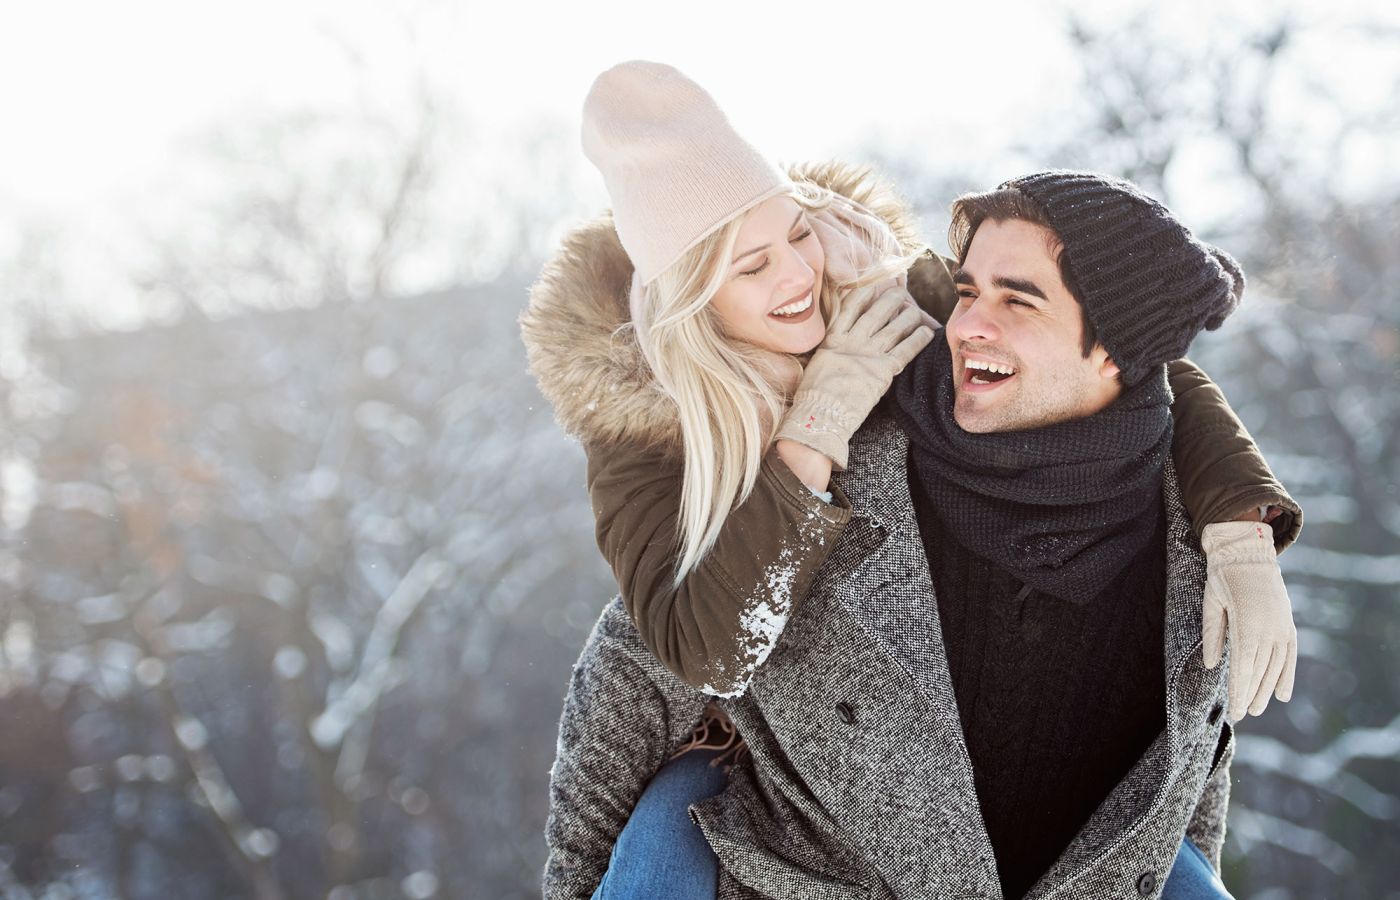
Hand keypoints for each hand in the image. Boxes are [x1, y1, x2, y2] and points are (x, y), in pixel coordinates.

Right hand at [774, 282, 933, 468]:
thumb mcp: (817, 365)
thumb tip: (836, 344)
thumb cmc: (812, 397)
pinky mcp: (881, 372)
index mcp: (832, 340)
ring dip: (907, 316)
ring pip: (892, 329)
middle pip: (875, 313)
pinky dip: (917, 340)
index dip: (864, 292)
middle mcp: (851, 343)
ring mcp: (867, 356)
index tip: (874, 283)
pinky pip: (904, 351)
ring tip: (916, 309)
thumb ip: (830, 351)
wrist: (818, 416)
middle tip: (900, 289)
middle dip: (889, 299)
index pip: (850, 307)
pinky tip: (927, 331)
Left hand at [1201, 520, 1297, 721]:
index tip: (1235, 710)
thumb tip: (1212, 665)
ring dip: (1266, 689)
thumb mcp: (1211, 602)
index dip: (1240, 690)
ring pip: (1275, 666)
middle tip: (1241, 715)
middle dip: (1250, 695)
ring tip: (1256, 708)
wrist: (1249, 552)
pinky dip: (1286, 675)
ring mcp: (1281, 626)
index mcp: (1247, 622)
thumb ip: (1212, 634)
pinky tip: (1281, 695)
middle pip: (1260, 670)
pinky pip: (1290, 655)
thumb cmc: (1223, 577)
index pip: (1243, 665)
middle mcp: (1268, 628)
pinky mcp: (1287, 624)